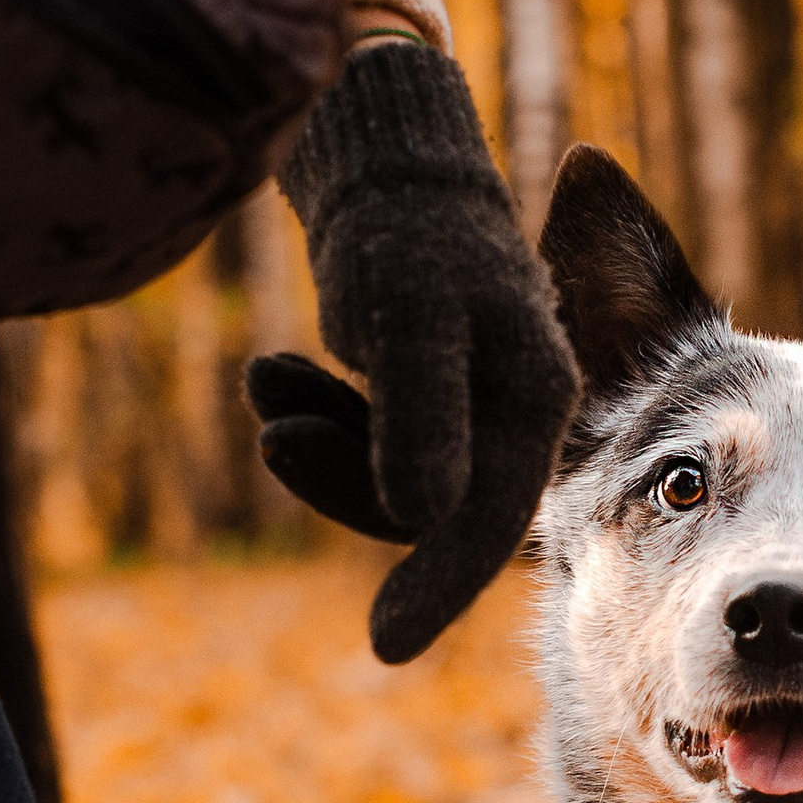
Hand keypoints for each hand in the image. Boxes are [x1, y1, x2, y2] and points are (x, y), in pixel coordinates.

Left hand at [251, 42, 576, 663]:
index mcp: (539, 396)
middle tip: (275, 441)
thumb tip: (423, 518)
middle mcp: (515, 409)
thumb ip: (420, 416)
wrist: (389, 152)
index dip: (438, 587)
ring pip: (395, 477)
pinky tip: (271, 374)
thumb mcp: (411, 318)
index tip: (384, 649)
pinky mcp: (423, 392)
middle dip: (350, 485)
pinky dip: (318, 416)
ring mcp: (469, 404)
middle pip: (437, 506)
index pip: (489, 517)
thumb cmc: (409, 227)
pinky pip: (370, 441)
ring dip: (322, 446)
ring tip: (264, 380)